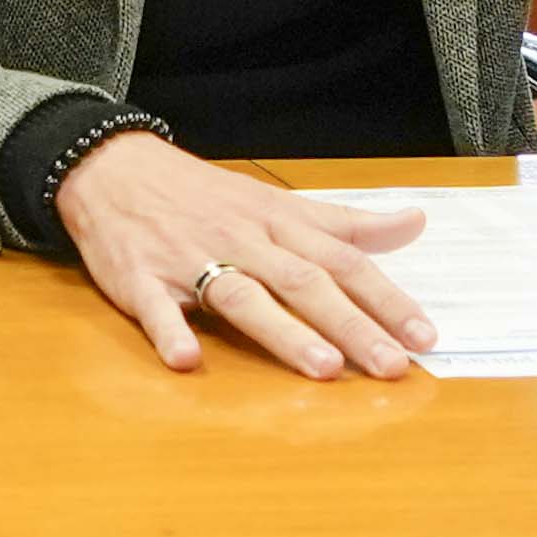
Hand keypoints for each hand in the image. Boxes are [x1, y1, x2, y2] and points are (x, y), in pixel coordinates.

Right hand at [47, 131, 432, 380]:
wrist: (113, 169)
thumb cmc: (203, 196)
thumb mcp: (277, 202)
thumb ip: (344, 223)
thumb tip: (414, 223)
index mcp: (276, 223)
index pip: (342, 260)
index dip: (385, 299)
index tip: (423, 335)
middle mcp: (241, 241)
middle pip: (303, 283)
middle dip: (350, 325)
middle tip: (390, 364)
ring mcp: (189, 260)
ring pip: (241, 296)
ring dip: (282, 331)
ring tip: (321, 366)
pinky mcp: (140, 278)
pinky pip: (156, 307)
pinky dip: (170, 331)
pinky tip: (186, 359)